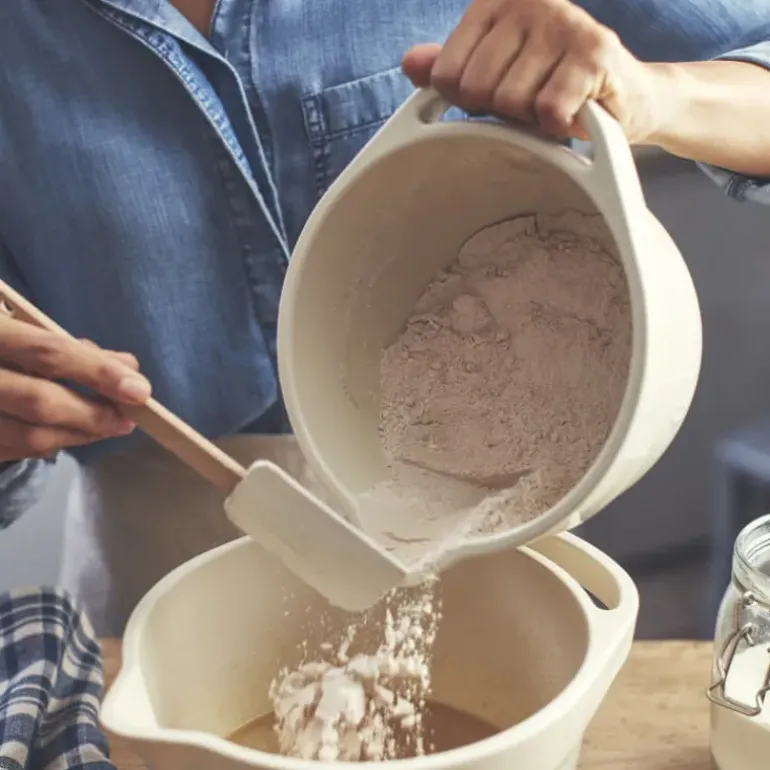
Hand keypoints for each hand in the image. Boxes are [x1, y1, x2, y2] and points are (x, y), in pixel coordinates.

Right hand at [0, 313, 150, 461]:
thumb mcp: (15, 325)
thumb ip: (64, 344)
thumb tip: (126, 367)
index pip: (48, 352)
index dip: (97, 372)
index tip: (139, 389)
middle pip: (41, 403)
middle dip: (94, 414)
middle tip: (129, 417)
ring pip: (29, 437)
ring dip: (79, 434)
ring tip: (110, 425)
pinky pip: (14, 451)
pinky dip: (51, 443)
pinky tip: (71, 432)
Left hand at [402, 0, 669, 142]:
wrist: (624, 95)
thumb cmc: (551, 83)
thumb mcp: (494, 74)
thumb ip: (450, 67)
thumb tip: (410, 64)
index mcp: (495, 1)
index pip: (445, 75)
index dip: (468, 100)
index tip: (499, 90)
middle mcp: (529, 1)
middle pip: (476, 90)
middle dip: (501, 110)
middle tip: (530, 99)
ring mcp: (564, 22)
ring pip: (510, 103)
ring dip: (531, 118)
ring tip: (552, 101)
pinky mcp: (594, 53)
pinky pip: (547, 111)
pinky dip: (556, 125)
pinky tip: (572, 111)